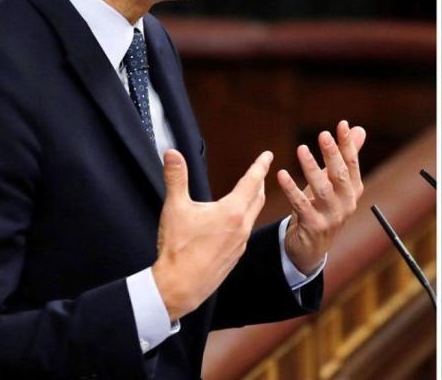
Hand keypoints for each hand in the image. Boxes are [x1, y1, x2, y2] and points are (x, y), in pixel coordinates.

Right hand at [152, 149, 271, 321]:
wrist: (180, 287)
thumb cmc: (178, 248)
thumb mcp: (175, 208)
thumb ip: (176, 178)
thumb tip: (172, 154)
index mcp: (232, 212)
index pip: (252, 181)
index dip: (260, 165)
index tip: (268, 155)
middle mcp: (242, 227)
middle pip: (257, 198)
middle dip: (259, 182)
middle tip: (260, 172)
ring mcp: (240, 244)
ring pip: (252, 216)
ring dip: (253, 201)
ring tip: (250, 193)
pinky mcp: (235, 257)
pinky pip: (245, 233)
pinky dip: (245, 220)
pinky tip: (234, 223)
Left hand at [277, 121, 365, 274]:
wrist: (312, 247)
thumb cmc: (323, 207)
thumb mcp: (334, 182)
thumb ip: (346, 157)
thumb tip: (359, 129)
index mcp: (354, 190)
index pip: (352, 163)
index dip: (347, 144)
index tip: (342, 124)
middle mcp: (347, 203)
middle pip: (339, 175)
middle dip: (332, 154)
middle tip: (323, 134)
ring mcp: (331, 217)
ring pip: (321, 189)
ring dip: (311, 168)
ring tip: (301, 149)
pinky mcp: (314, 226)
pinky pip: (301, 205)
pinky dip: (291, 189)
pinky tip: (281, 174)